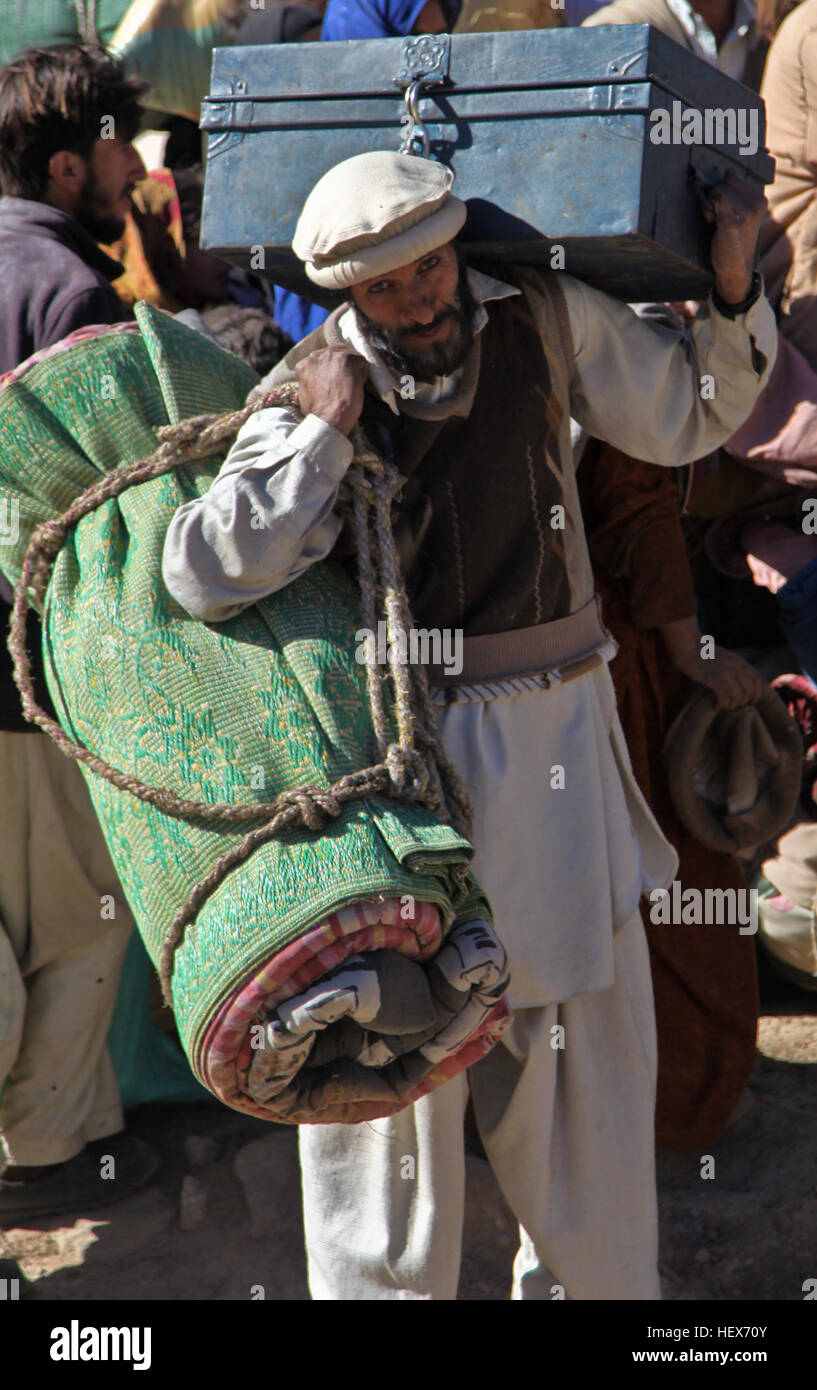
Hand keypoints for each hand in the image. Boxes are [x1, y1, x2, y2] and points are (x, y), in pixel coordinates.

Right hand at [295, 348, 366, 435]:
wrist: (329, 419)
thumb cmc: (318, 414)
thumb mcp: (304, 398)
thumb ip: (308, 385)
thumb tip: (308, 389)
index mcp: (303, 366)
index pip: (321, 360)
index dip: (330, 371)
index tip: (335, 382)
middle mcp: (315, 356)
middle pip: (334, 353)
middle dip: (341, 366)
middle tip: (345, 383)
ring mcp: (331, 356)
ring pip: (348, 355)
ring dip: (352, 368)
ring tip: (352, 385)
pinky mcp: (346, 358)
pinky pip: (360, 360)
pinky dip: (362, 372)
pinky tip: (358, 385)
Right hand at [661, 615, 764, 707]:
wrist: (687, 646)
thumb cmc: (702, 653)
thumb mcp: (724, 657)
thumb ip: (734, 666)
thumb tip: (739, 681)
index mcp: (739, 661)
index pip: (758, 679)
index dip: (757, 693)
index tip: (752, 701)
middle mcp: (735, 667)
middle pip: (750, 691)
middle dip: (744, 701)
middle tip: (734, 705)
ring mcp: (725, 673)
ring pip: (739, 696)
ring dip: (732, 704)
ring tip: (724, 705)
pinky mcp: (714, 678)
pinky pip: (725, 697)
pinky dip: (722, 704)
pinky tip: (716, 704)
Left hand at [698, 168, 766, 305]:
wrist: (735, 269)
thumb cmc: (733, 240)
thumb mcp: (740, 213)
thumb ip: (735, 193)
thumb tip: (728, 170)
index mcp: (760, 199)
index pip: (732, 176)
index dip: (721, 189)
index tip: (723, 207)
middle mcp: (757, 202)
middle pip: (724, 182)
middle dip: (715, 197)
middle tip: (719, 217)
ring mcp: (747, 211)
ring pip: (717, 191)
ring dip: (710, 205)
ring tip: (716, 222)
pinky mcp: (734, 220)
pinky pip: (715, 200)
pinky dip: (708, 210)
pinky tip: (713, 223)